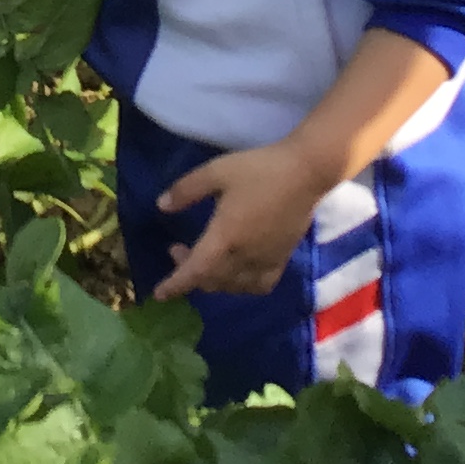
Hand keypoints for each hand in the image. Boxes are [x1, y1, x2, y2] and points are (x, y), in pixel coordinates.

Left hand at [153, 136, 332, 298]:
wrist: (305, 172)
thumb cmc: (258, 169)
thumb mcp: (215, 172)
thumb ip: (186, 190)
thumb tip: (162, 206)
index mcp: (224, 238)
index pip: (194, 272)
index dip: (175, 285)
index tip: (159, 294)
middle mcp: (243, 257)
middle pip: (211, 280)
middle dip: (190, 273)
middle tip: (178, 249)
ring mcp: (265, 260)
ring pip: (234, 286)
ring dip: (214, 281)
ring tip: (206, 261)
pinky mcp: (282, 258)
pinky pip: (260, 284)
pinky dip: (244, 285)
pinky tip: (239, 273)